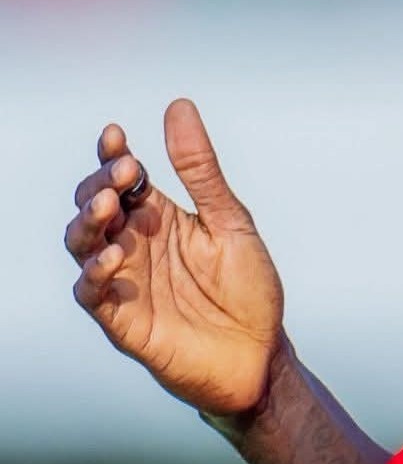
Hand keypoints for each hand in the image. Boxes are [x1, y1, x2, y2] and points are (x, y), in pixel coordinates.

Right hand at [64, 99, 284, 417]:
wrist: (261, 357)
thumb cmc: (248, 292)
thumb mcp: (230, 223)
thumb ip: (201, 172)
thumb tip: (178, 106)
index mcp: (159, 217)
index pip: (123, 177)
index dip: (112, 154)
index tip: (116, 135)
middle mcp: (134, 244)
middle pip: (95, 203)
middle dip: (102, 184)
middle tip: (127, 174)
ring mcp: (123, 280)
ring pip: (81, 242)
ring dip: (89, 221)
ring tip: (110, 206)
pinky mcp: (121, 319)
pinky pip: (90, 292)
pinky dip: (93, 272)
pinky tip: (112, 256)